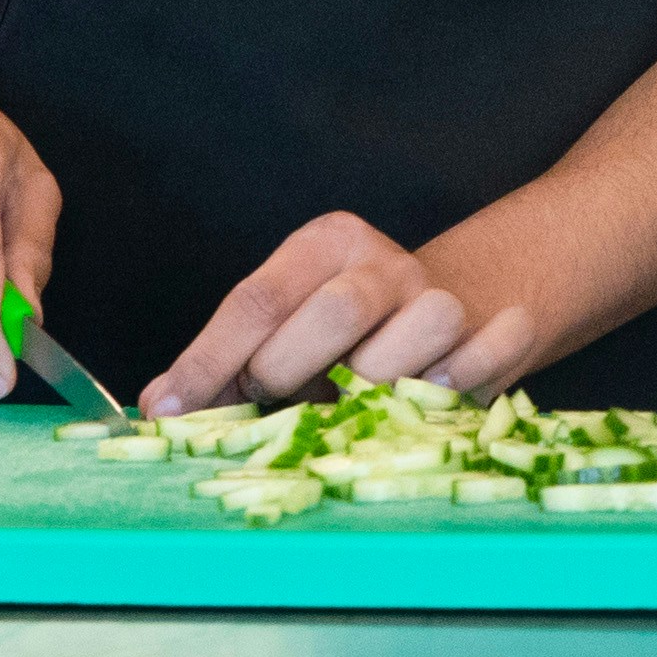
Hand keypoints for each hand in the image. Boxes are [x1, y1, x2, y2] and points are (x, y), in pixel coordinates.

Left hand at [148, 212, 541, 417]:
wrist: (450, 307)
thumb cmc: (343, 336)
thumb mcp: (280, 331)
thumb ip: (225, 363)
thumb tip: (161, 408)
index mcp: (326, 243)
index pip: (257, 299)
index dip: (209, 361)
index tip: (170, 412)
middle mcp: (385, 262)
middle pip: (339, 310)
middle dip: (293, 369)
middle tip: (276, 401)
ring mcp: (442, 294)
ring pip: (423, 327)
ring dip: (384, 382)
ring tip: (355, 407)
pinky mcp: (491, 329)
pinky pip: (494, 344)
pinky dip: (473, 372)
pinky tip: (437, 395)